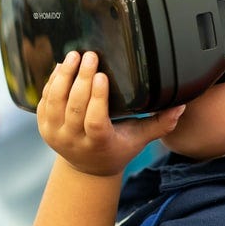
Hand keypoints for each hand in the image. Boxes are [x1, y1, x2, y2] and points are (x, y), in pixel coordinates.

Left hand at [38, 51, 184, 176]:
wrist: (87, 168)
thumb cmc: (117, 148)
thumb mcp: (139, 139)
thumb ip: (159, 124)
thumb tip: (181, 105)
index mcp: (98, 143)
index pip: (95, 121)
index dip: (96, 98)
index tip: (102, 76)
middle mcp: (74, 141)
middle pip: (74, 107)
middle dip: (80, 78)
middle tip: (89, 56)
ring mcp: (55, 134)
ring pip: (55, 103)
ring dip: (63, 77)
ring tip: (73, 56)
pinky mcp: (43, 127)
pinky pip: (44, 102)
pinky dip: (51, 83)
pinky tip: (60, 67)